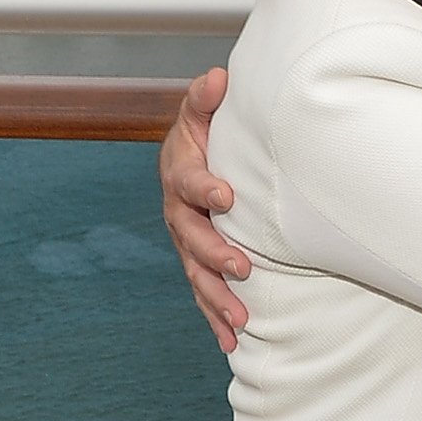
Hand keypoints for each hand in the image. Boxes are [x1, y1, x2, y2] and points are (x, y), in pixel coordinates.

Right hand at [160, 65, 246, 351]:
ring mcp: (187, 242)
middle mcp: (179, 212)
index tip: (226, 195)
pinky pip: (204, 293)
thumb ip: (206, 99)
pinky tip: (231, 343)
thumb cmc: (207, 134)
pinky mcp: (198, 263)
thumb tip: (218, 77)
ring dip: (217, 298)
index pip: (189, 181)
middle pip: (191, 237)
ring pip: (197, 274)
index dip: (205, 187)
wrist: (197, 158)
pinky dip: (215, 317)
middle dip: (215, 254)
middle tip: (242, 268)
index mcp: (180, 173)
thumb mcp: (203, 112)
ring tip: (242, 321)